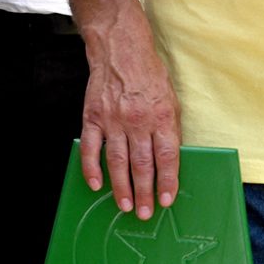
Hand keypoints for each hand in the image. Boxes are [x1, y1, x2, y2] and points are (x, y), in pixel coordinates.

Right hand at [80, 4, 181, 219]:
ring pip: (117, 161)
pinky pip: (91, 148)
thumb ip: (170, 131)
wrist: (121, 50)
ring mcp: (114, 120)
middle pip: (142, 165)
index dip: (167, 182)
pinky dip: (92, 168)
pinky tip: (95, 185)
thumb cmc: (151, 78)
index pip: (167, 158)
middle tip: (143, 213)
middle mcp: (138, 122)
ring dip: (121, 187)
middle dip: (144, 192)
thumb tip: (170, 162)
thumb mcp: (172, 102)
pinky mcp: (93, 116)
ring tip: (124, 206)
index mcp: (162, 119)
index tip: (166, 201)